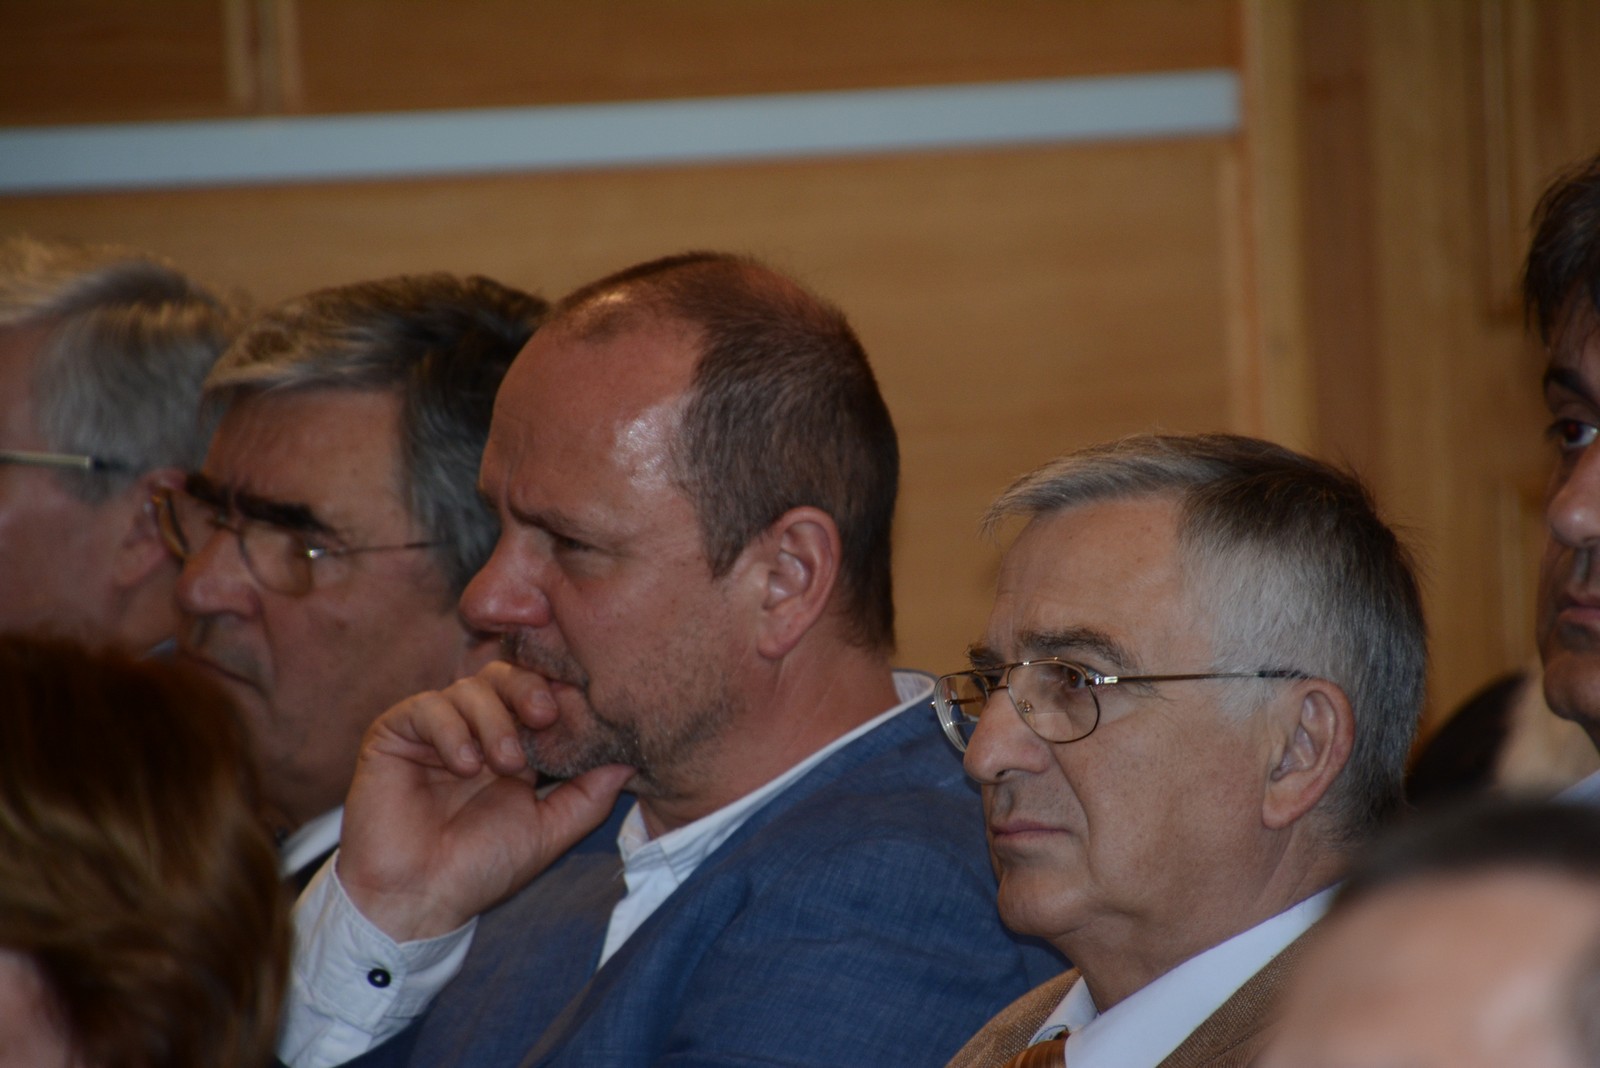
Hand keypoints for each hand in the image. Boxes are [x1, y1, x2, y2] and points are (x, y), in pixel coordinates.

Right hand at [336, 660, 634, 941]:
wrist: (418, 899)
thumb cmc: (481, 867)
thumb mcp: (550, 829)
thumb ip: (591, 795)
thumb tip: (631, 760)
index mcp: (513, 745)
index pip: (537, 694)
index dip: (558, 694)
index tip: (581, 707)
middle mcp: (474, 730)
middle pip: (506, 674)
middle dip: (530, 689)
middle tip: (545, 717)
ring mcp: (435, 730)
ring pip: (470, 686)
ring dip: (494, 720)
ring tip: (503, 765)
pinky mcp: (395, 734)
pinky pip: (428, 706)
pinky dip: (452, 729)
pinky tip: (464, 765)